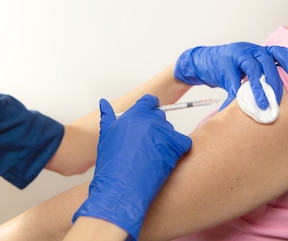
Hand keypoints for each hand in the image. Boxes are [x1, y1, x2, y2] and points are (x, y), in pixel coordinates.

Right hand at [72, 95, 191, 240]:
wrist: (121, 187)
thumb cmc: (113, 165)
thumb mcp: (106, 137)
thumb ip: (108, 117)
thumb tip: (104, 104)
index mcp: (134, 115)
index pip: (149, 101)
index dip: (151, 107)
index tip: (151, 114)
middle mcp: (150, 120)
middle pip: (161, 116)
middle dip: (156, 128)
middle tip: (149, 145)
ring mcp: (164, 132)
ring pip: (171, 131)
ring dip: (165, 141)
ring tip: (153, 157)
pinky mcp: (175, 145)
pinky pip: (183, 143)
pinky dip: (178, 151)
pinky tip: (165, 161)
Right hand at [175, 42, 287, 109]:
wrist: (202, 62)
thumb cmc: (228, 67)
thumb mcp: (248, 69)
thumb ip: (262, 75)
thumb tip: (280, 94)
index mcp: (259, 52)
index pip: (280, 52)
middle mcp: (251, 50)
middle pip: (269, 60)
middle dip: (276, 79)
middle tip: (280, 98)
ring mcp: (237, 54)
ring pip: (253, 68)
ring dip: (258, 88)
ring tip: (263, 104)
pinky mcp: (224, 63)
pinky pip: (232, 80)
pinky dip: (235, 94)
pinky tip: (235, 105)